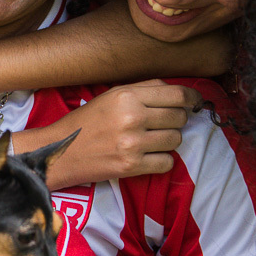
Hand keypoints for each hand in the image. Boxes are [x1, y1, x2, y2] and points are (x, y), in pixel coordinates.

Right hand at [45, 80, 200, 187]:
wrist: (60, 150)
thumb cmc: (87, 121)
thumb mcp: (112, 95)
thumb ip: (145, 89)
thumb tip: (179, 93)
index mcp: (127, 95)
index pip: (177, 95)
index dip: (192, 99)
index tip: (195, 103)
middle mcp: (132, 117)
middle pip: (179, 118)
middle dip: (176, 121)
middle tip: (161, 124)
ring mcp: (133, 143)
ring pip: (176, 140)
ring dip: (168, 141)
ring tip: (150, 140)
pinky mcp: (131, 166)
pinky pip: (167, 162)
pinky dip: (161, 161)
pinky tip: (147, 156)